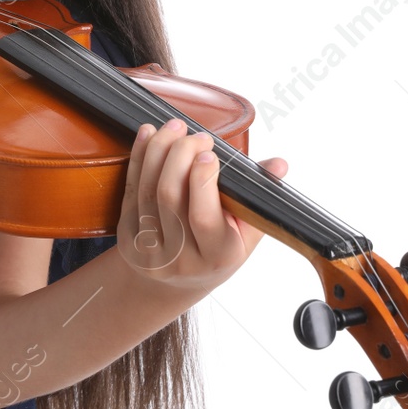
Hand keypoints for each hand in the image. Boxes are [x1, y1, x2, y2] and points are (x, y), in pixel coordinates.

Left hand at [116, 117, 286, 293]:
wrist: (178, 281)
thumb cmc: (219, 250)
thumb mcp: (247, 232)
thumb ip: (260, 197)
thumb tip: (279, 164)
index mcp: (217, 256)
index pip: (204, 217)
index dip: (202, 180)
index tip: (209, 152)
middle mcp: (180, 257)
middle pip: (170, 196)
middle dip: (180, 156)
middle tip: (197, 134)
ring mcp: (150, 248)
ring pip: (147, 189)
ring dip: (159, 150)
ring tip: (175, 127)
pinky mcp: (128, 235)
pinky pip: (132, 189)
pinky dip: (139, 157)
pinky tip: (148, 134)